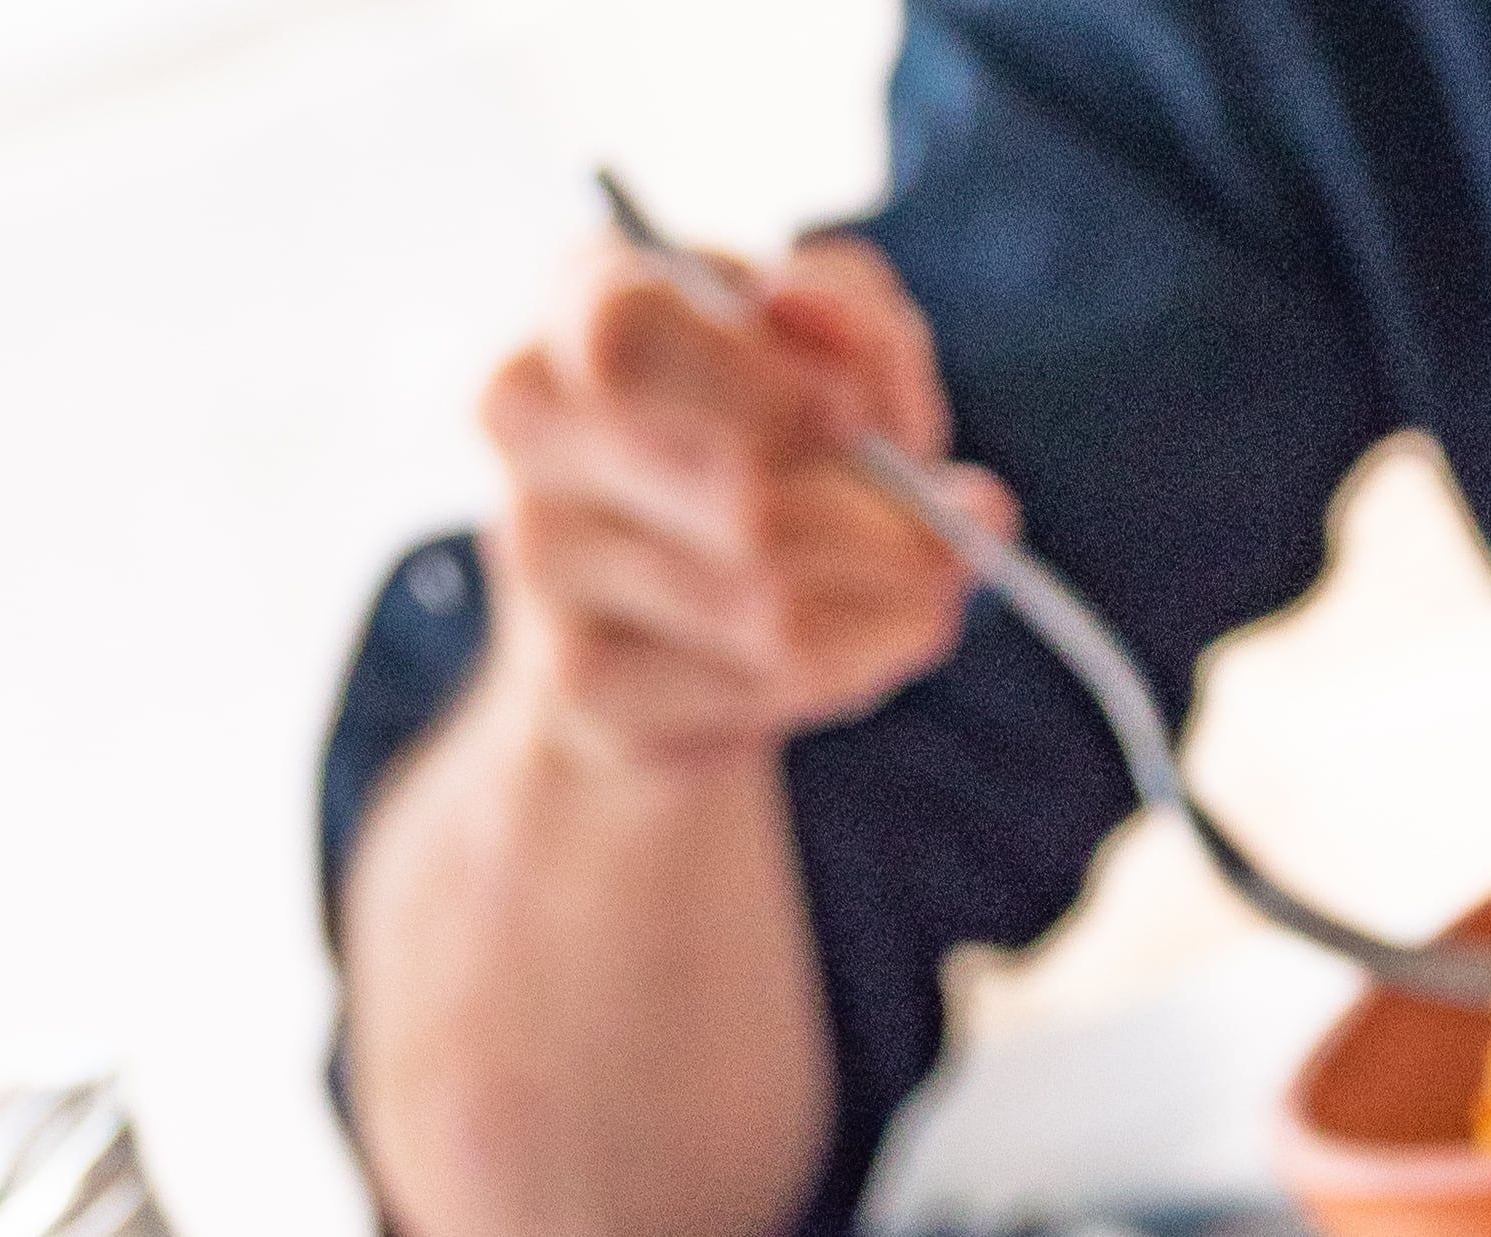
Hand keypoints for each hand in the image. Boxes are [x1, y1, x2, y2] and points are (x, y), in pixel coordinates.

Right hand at [475, 228, 1004, 769]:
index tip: (862, 418)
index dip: (765, 382)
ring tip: (933, 592)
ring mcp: (542, 558)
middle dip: (877, 522)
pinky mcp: (583, 685)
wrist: (651, 639)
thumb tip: (870, 392)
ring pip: (760, 599)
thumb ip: (854, 327)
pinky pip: (758, 681)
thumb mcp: (815, 352)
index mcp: (580, 298)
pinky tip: (865, 645)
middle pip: (732, 488)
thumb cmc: (749, 447)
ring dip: (883, 602)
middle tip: (961, 539)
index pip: (632, 328)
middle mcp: (529, 418)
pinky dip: (850, 666)